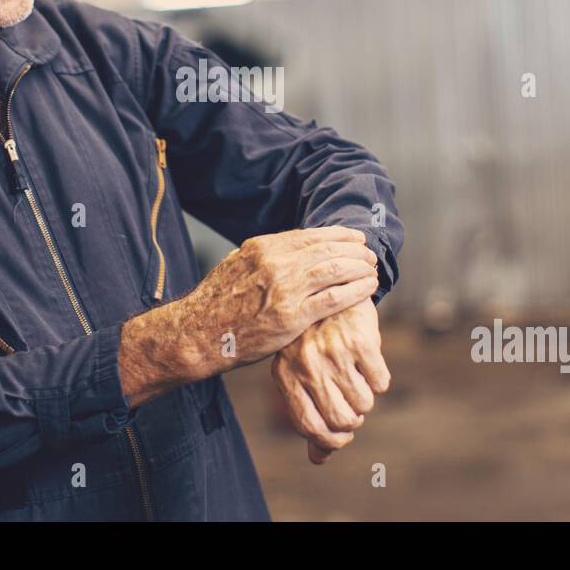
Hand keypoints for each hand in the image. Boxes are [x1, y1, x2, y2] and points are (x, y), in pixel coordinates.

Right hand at [180, 226, 378, 371]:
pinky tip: (368, 288)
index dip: (338, 235)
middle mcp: (275, 263)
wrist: (198, 334)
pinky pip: (333, 298)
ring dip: (359, 268)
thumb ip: (264, 256)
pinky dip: (355, 290)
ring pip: (334, 270)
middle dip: (354, 251)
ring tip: (372, 270)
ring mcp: (284, 289)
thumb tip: (289, 248)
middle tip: (369, 255)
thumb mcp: (237, 265)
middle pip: (326, 249)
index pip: (310, 235)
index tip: (354, 239)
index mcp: (262, 247)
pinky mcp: (292, 317)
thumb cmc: (217, 303)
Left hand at [271, 296, 389, 463]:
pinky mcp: (361, 341)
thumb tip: (319, 459)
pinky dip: (379, 378)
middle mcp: (306, 364)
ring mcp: (333, 352)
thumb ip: (309, 414)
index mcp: (285, 374)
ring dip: (366, 396)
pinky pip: (381, 383)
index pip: (308, 426)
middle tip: (352, 402)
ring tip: (356, 375)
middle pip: (341, 420)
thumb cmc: (313, 338)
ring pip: (364, 404)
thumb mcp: (300, 371)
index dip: (331, 439)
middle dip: (353, 418)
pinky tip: (368, 360)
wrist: (332, 286)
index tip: (342, 435)